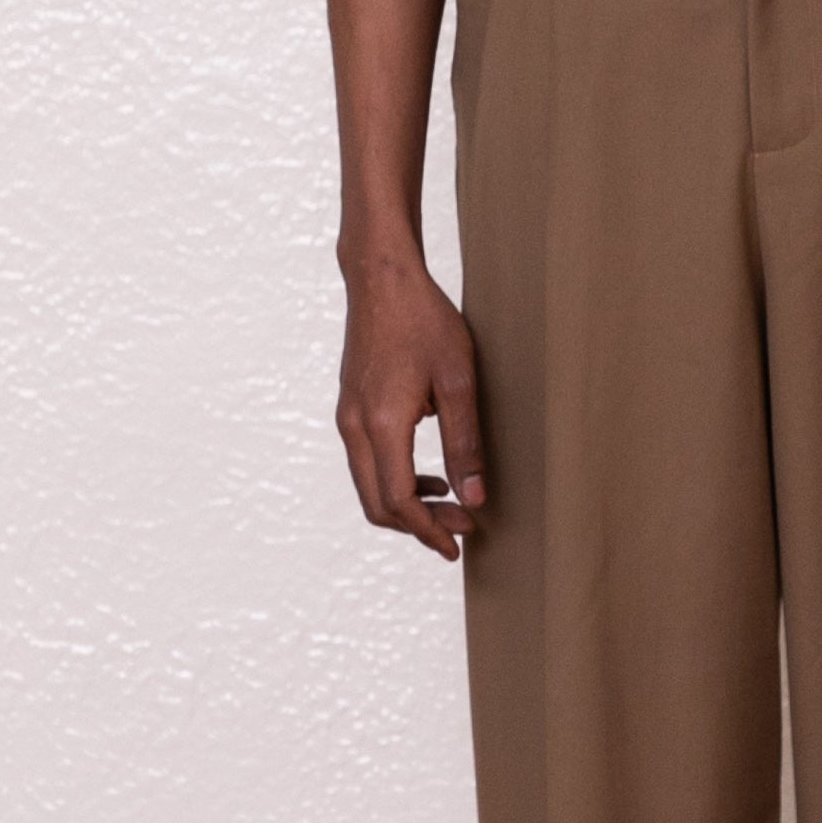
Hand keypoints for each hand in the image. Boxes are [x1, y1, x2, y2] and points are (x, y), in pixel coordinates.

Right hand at [336, 250, 485, 559]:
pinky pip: (366, 463)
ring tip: (450, 504)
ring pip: (369, 486)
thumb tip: (475, 497)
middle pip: (377, 504)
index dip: (429, 530)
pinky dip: (394, 481)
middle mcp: (354, 427)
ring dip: (407, 505)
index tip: (458, 544)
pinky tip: (429, 474)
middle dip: (419, 526)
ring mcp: (346, 417)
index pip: (399, 501)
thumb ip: (465, 442)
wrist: (381, 278)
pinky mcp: (349, 408)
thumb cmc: (425, 320)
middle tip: (462, 527)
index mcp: (382, 424)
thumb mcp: (458, 379)